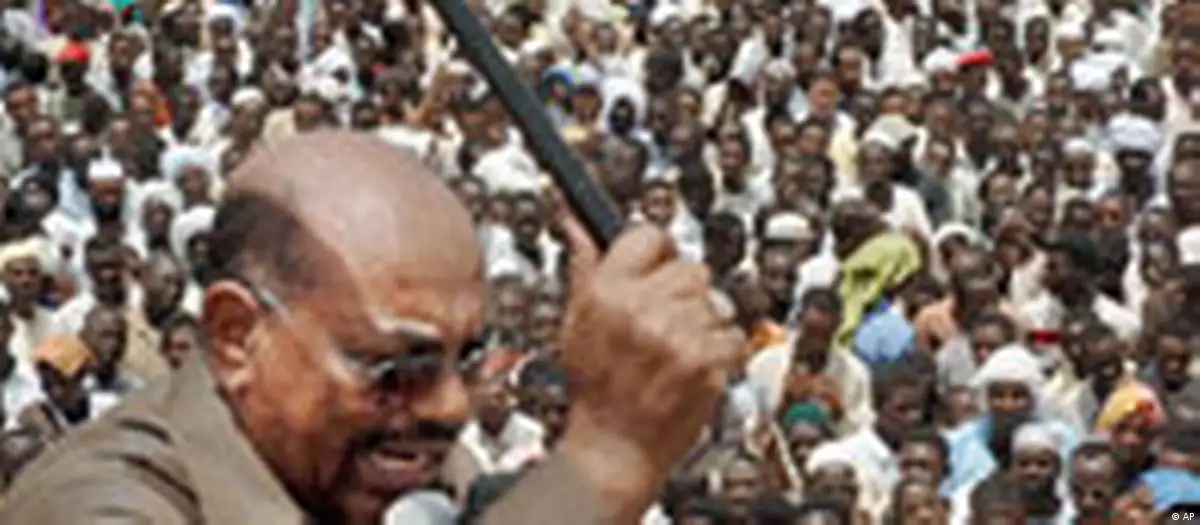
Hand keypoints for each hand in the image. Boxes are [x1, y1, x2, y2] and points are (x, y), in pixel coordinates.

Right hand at [554, 217, 746, 521]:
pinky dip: (723, 354)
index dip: (658, 255)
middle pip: (691, 268)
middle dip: (684, 296)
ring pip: (715, 303)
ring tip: (676, 355)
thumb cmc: (595, 393)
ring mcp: (675, 334)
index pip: (648, 236)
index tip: (659, 270)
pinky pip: (733, 336)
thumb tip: (577, 225)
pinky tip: (695, 371)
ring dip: (704, 327)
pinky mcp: (705, 359)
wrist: (613, 450)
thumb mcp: (575, 324)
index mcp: (604, 291)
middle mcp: (639, 307)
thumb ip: (584, 269)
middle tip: (666, 329)